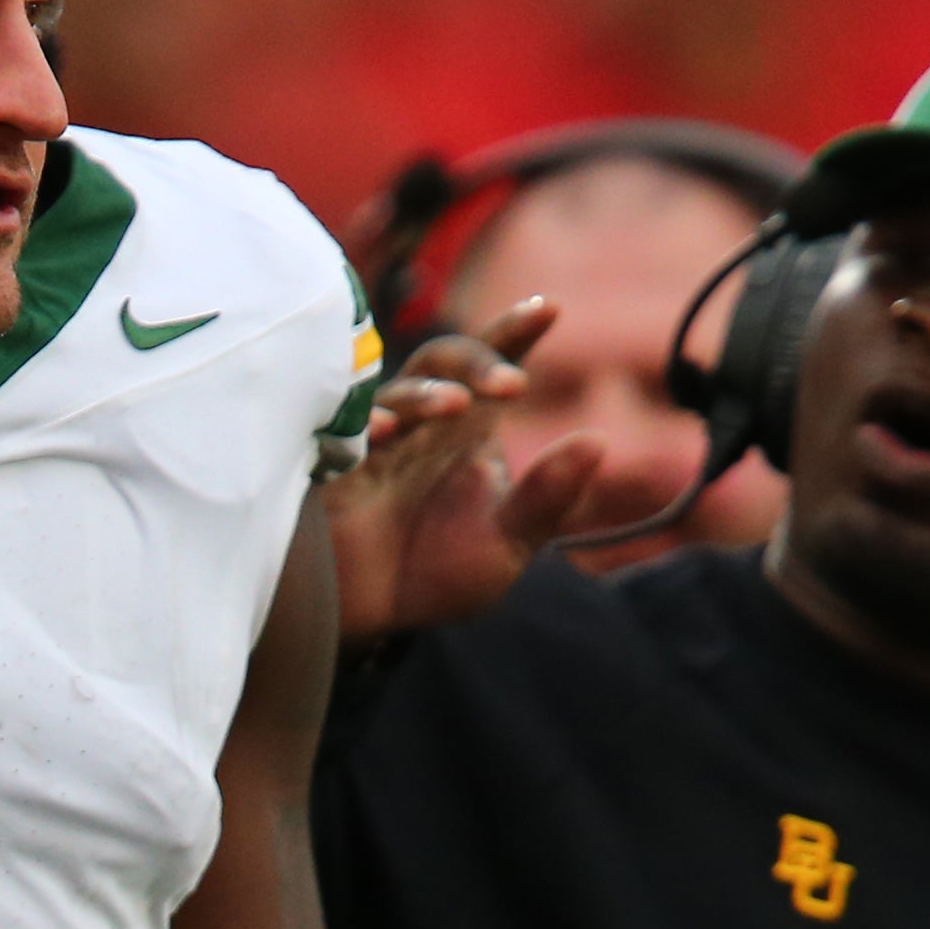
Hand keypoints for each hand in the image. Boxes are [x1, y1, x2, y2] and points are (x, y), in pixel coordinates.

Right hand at [325, 307, 672, 642]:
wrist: (373, 619)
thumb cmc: (437, 574)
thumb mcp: (507, 543)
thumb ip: (547, 496)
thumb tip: (598, 440)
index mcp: (469, 430)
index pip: (496, 365)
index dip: (516, 332)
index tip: (548, 309)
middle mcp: (423, 423)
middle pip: (443, 360)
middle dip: (477, 361)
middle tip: (511, 386)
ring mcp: (374, 440)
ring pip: (394, 389)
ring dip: (425, 393)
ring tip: (453, 407)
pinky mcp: (331, 464)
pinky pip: (341, 427)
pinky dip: (363, 422)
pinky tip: (381, 431)